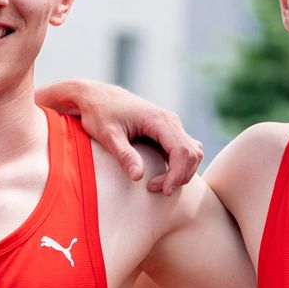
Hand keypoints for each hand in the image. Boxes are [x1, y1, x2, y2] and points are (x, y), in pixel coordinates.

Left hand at [37, 80, 201, 194]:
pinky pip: (184, 149)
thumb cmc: (99, 113)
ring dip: (182, 172)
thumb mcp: (108, 135)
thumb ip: (124, 155)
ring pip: (192, 152)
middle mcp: (170, 120)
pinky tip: (162, 175)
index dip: (177, 174)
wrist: (96, 96)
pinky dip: (180, 165)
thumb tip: (138, 177)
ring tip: (158, 185)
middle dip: (179, 176)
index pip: (181, 151)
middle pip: (192, 153)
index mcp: (158, 119)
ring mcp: (170, 124)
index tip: (163, 190)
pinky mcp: (167, 130)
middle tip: (156, 189)